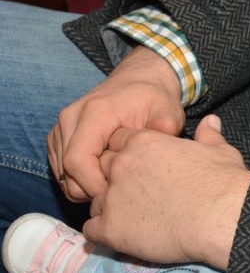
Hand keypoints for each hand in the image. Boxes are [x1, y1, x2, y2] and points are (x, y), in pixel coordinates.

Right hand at [47, 46, 183, 200]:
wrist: (138, 81)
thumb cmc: (153, 98)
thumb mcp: (167, 109)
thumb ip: (166, 125)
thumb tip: (164, 136)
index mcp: (95, 112)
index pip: (78, 160)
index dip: (94, 184)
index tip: (119, 192)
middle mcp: (71, 118)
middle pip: (67, 171)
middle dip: (91, 189)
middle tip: (121, 190)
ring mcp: (61, 127)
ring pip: (62, 174)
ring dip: (85, 185)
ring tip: (115, 178)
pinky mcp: (58, 136)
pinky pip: (61, 170)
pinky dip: (79, 178)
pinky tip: (105, 172)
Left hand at [83, 115, 249, 268]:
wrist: (218, 217)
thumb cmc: (221, 181)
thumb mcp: (219, 150)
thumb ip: (208, 135)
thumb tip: (210, 121)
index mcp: (144, 142)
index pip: (118, 141)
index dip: (129, 155)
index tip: (143, 168)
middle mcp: (121, 165)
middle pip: (101, 168)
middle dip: (114, 179)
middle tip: (138, 194)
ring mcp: (112, 197)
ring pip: (95, 200)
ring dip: (109, 208)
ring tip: (134, 219)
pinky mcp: (109, 227)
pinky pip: (91, 230)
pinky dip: (104, 233)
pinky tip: (125, 235)